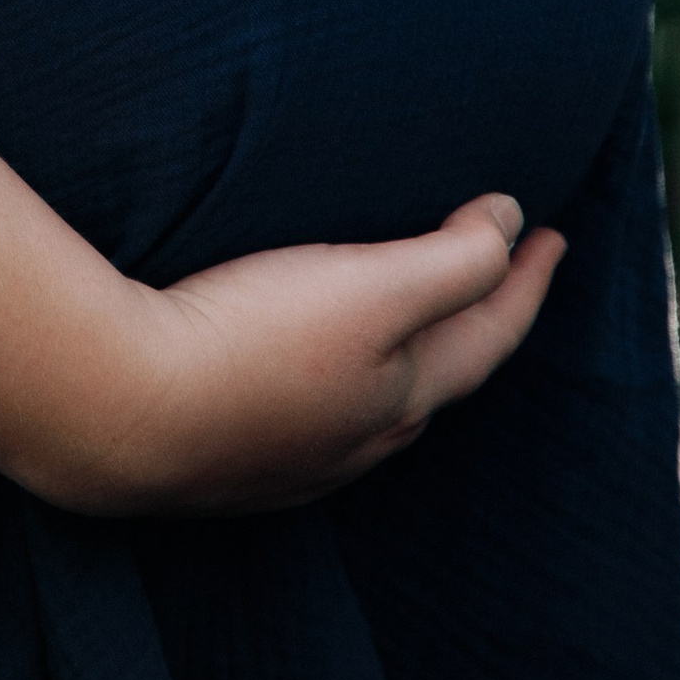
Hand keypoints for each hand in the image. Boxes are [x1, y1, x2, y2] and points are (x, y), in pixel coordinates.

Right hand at [58, 195, 564, 516]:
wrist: (124, 412)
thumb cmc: (252, 338)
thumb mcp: (370, 288)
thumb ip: (452, 258)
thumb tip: (512, 223)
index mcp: (406, 394)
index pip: (491, 331)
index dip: (528, 277)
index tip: (555, 231)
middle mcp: (365, 436)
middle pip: (444, 373)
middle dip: (478, 317)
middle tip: (499, 268)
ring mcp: (302, 455)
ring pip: (383, 401)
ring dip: (414, 350)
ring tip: (411, 308)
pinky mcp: (241, 456)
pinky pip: (322, 413)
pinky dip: (349, 376)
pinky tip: (313, 365)